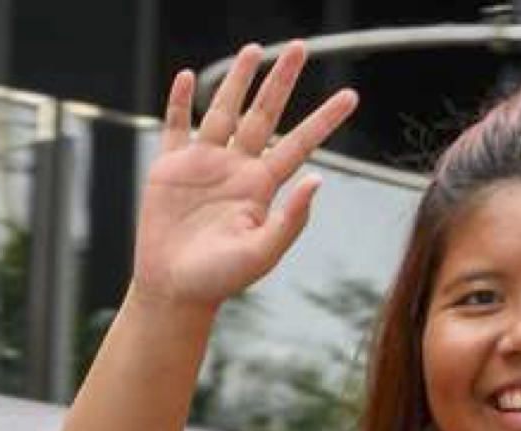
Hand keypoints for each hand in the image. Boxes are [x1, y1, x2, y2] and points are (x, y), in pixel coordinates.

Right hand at [131, 42, 359, 315]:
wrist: (173, 291)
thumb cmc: (218, 280)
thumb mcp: (261, 254)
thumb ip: (291, 220)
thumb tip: (318, 180)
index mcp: (261, 186)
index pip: (299, 143)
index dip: (325, 120)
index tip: (351, 96)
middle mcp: (236, 167)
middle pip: (263, 114)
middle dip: (280, 81)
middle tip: (299, 48)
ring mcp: (203, 164)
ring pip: (223, 111)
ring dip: (235, 80)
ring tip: (251, 50)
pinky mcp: (169, 169)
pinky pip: (176, 127)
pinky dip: (178, 102)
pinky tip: (184, 77)